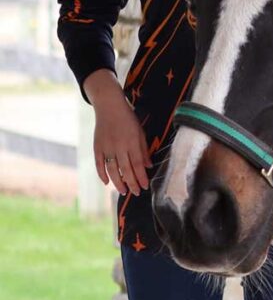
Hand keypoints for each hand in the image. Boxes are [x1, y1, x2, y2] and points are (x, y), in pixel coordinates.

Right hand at [83, 69, 151, 196]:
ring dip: (118, 182)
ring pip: (112, 170)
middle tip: (136, 193)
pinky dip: (102, 174)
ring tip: (123, 191)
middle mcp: (119, 146)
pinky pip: (99, 164)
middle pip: (125, 169)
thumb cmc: (128, 119)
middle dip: (132, 183)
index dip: (141, 177)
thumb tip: (148, 166)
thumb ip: (143, 149)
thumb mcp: (140, 131)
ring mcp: (106, 147)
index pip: (137, 164)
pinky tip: (106, 182)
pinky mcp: (96, 147)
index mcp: (132, 141)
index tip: (145, 186)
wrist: (109, 106)